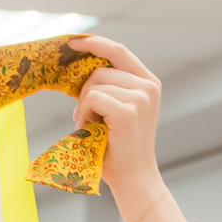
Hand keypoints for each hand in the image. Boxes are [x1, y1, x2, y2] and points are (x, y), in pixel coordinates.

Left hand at [69, 36, 190, 221]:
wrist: (133, 178)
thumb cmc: (119, 148)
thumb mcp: (118, 110)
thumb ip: (111, 87)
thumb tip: (82, 68)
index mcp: (148, 83)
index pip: (119, 52)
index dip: (95, 43)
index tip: (72, 43)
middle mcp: (149, 86)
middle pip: (101, 70)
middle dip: (84, 91)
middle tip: (83, 116)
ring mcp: (141, 97)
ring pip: (94, 84)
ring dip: (84, 106)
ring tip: (90, 126)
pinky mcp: (128, 111)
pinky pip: (93, 98)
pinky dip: (84, 114)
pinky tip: (89, 129)